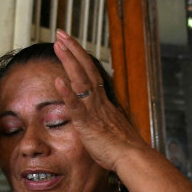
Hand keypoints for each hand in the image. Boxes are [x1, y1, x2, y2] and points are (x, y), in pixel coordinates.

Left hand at [52, 30, 148, 173]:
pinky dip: (67, 93)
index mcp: (103, 102)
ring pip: (81, 81)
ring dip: (69, 61)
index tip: (70, 43)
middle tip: (61, 33)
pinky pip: (76, 107)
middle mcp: (99, 102)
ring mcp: (94, 111)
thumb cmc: (123, 150)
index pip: (90, 73)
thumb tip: (102, 116)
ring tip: (59, 45)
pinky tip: (57, 81)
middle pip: (86, 69)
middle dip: (73, 49)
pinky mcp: (88, 125)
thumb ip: (104, 119)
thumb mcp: (112, 128)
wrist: (133, 159)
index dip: (80, 57)